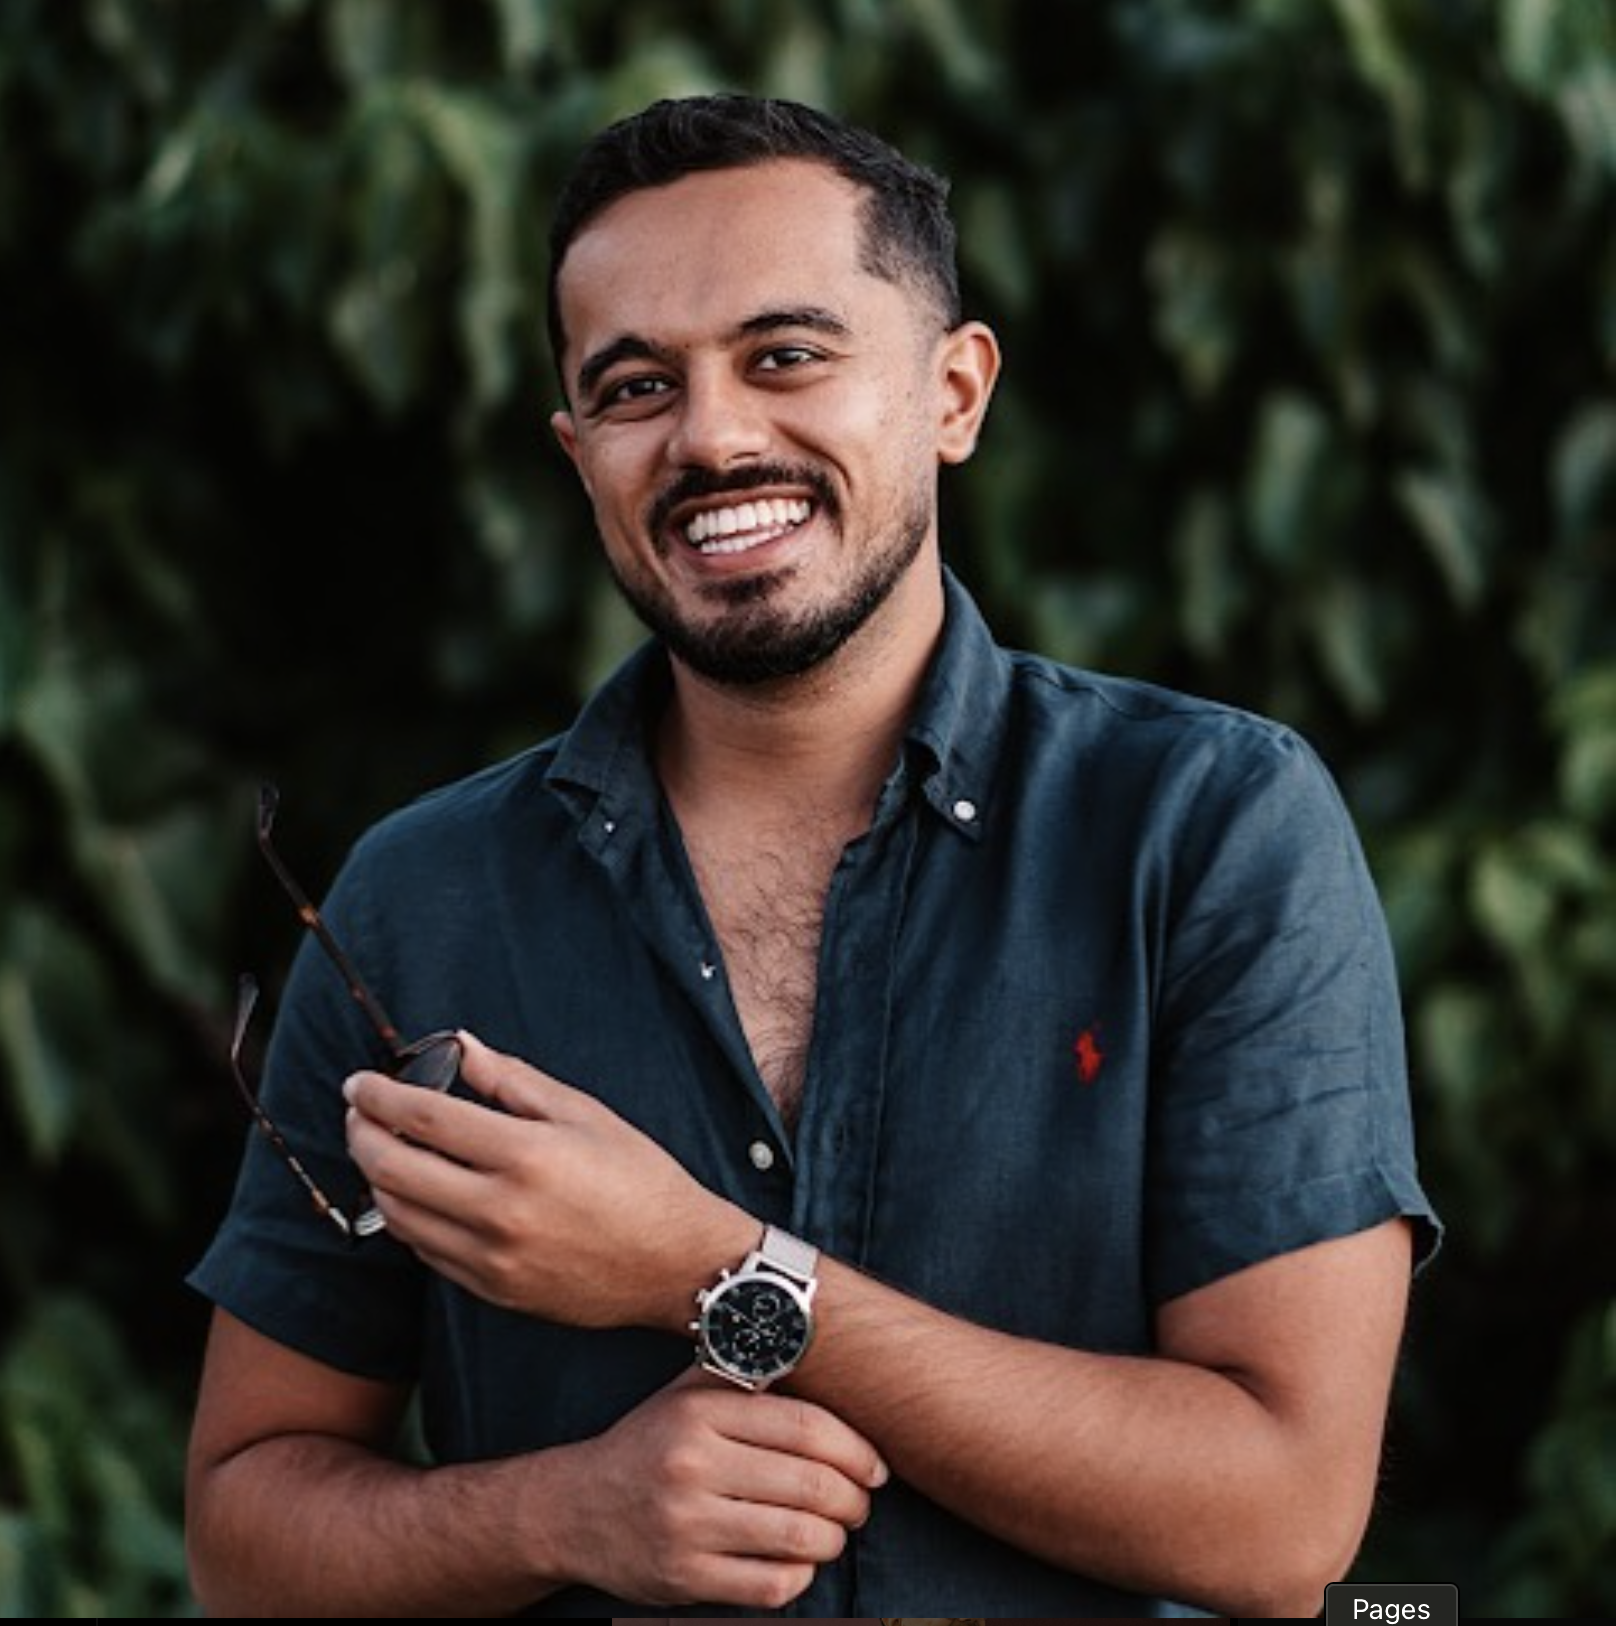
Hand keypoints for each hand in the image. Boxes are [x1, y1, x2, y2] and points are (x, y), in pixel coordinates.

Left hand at [342, 1032, 756, 1328]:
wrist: (676, 1265)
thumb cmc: (640, 1180)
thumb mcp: (584, 1113)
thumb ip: (512, 1079)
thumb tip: (459, 1046)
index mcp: (526, 1155)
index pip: (423, 1118)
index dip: (379, 1095)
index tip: (360, 1082)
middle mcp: (500, 1211)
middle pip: (393, 1168)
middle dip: (362, 1132)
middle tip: (361, 1111)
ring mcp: (491, 1258)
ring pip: (397, 1215)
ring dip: (378, 1176)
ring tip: (384, 1147)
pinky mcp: (491, 1290)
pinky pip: (424, 1251)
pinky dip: (408, 1216)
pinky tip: (418, 1191)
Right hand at [558, 1366, 887, 1606]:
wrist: (572, 1509)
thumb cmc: (649, 1444)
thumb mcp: (687, 1395)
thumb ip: (747, 1377)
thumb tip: (822, 1355)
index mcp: (701, 1413)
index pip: (805, 1426)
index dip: (855, 1448)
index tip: (876, 1466)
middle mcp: (693, 1466)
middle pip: (811, 1484)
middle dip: (853, 1499)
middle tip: (860, 1503)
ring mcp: (686, 1526)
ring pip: (798, 1537)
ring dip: (833, 1539)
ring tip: (834, 1532)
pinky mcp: (683, 1578)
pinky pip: (771, 1586)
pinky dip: (800, 1576)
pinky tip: (798, 1562)